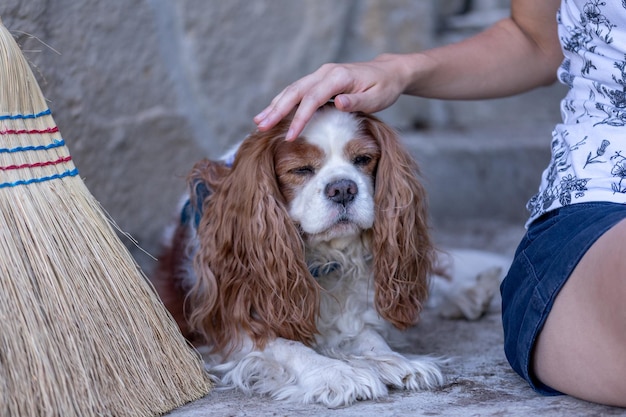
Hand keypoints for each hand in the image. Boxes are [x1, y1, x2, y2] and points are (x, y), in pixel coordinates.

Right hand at [254, 54, 407, 140]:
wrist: (388, 72)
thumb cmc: (384, 87)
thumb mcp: (376, 97)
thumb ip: (356, 101)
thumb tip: (338, 103)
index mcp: (338, 77)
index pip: (312, 99)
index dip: (299, 118)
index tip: (289, 136)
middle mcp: (325, 73)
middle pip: (295, 91)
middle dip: (276, 110)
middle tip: (260, 126)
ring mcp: (321, 75)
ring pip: (292, 90)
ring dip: (274, 105)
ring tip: (258, 121)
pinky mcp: (319, 80)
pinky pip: (297, 91)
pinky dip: (283, 101)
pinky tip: (272, 112)